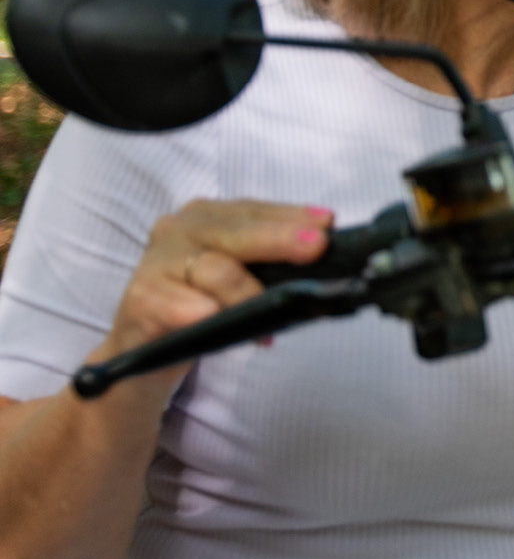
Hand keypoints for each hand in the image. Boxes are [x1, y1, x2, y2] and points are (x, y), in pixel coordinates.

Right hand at [99, 199, 333, 376]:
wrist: (143, 346)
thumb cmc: (199, 303)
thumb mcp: (237, 275)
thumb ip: (270, 261)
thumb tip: (321, 255)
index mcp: (206, 217)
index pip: (254, 211)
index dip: (291, 216)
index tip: (327, 223)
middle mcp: (178, 230)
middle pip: (235, 231)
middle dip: (279, 239)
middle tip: (316, 247)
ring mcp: (155, 263)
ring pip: (213, 270)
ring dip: (247, 292)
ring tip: (271, 316)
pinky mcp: (140, 301)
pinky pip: (178, 305)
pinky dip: (202, 312)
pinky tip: (215, 322)